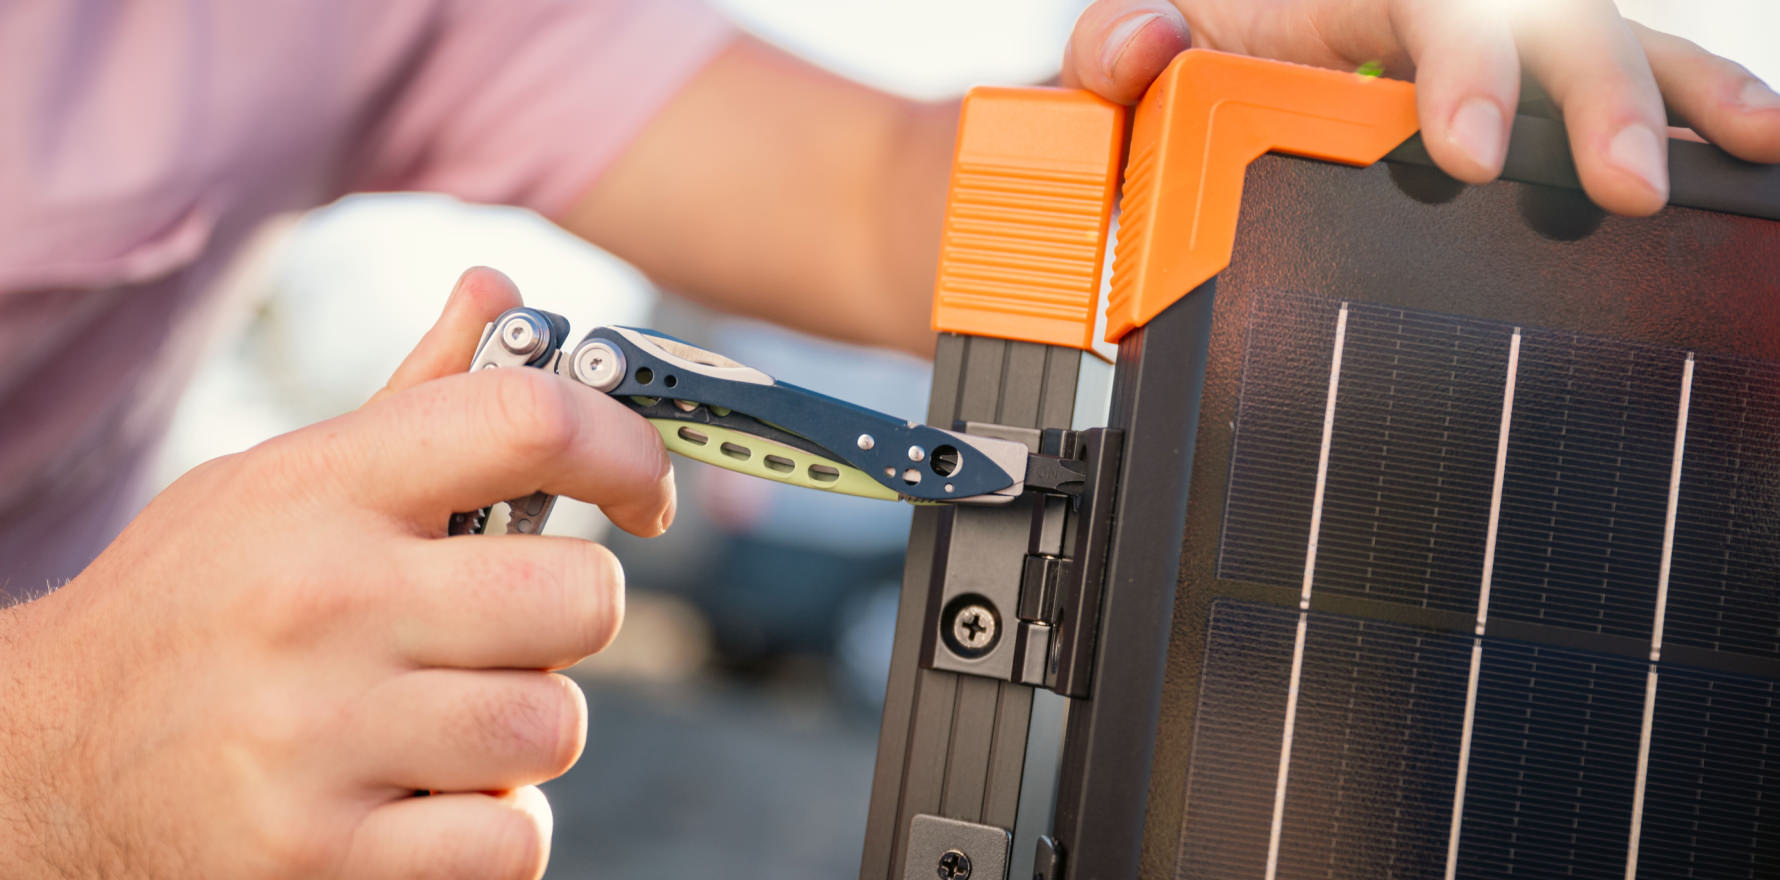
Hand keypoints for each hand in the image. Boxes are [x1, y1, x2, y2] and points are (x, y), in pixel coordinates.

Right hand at [0, 268, 674, 878]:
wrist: (40, 763)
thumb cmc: (189, 609)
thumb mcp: (274, 484)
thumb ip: (408, 404)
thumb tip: (500, 293)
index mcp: (318, 489)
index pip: (526, 421)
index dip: (625, 448)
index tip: (643, 491)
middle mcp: (320, 602)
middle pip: (580, 596)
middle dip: (571, 617)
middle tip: (512, 630)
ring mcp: (315, 736)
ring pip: (551, 726)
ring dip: (524, 732)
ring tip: (448, 721)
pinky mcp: (317, 854)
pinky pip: (510, 839)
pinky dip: (496, 831)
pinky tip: (431, 802)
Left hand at [1063, 0, 1779, 214]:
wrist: (1199, 49)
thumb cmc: (1186, 42)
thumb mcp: (1133, 42)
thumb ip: (1120, 46)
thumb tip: (1140, 49)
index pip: (1432, 3)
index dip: (1466, 68)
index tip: (1467, 151)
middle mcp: (1436, 2)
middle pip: (1549, 14)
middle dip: (1598, 94)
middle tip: (1620, 185)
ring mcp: (1492, 41)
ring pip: (1608, 36)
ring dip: (1676, 94)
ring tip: (1739, 153)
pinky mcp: (1522, 82)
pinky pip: (1617, 79)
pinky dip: (1686, 108)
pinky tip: (1739, 150)